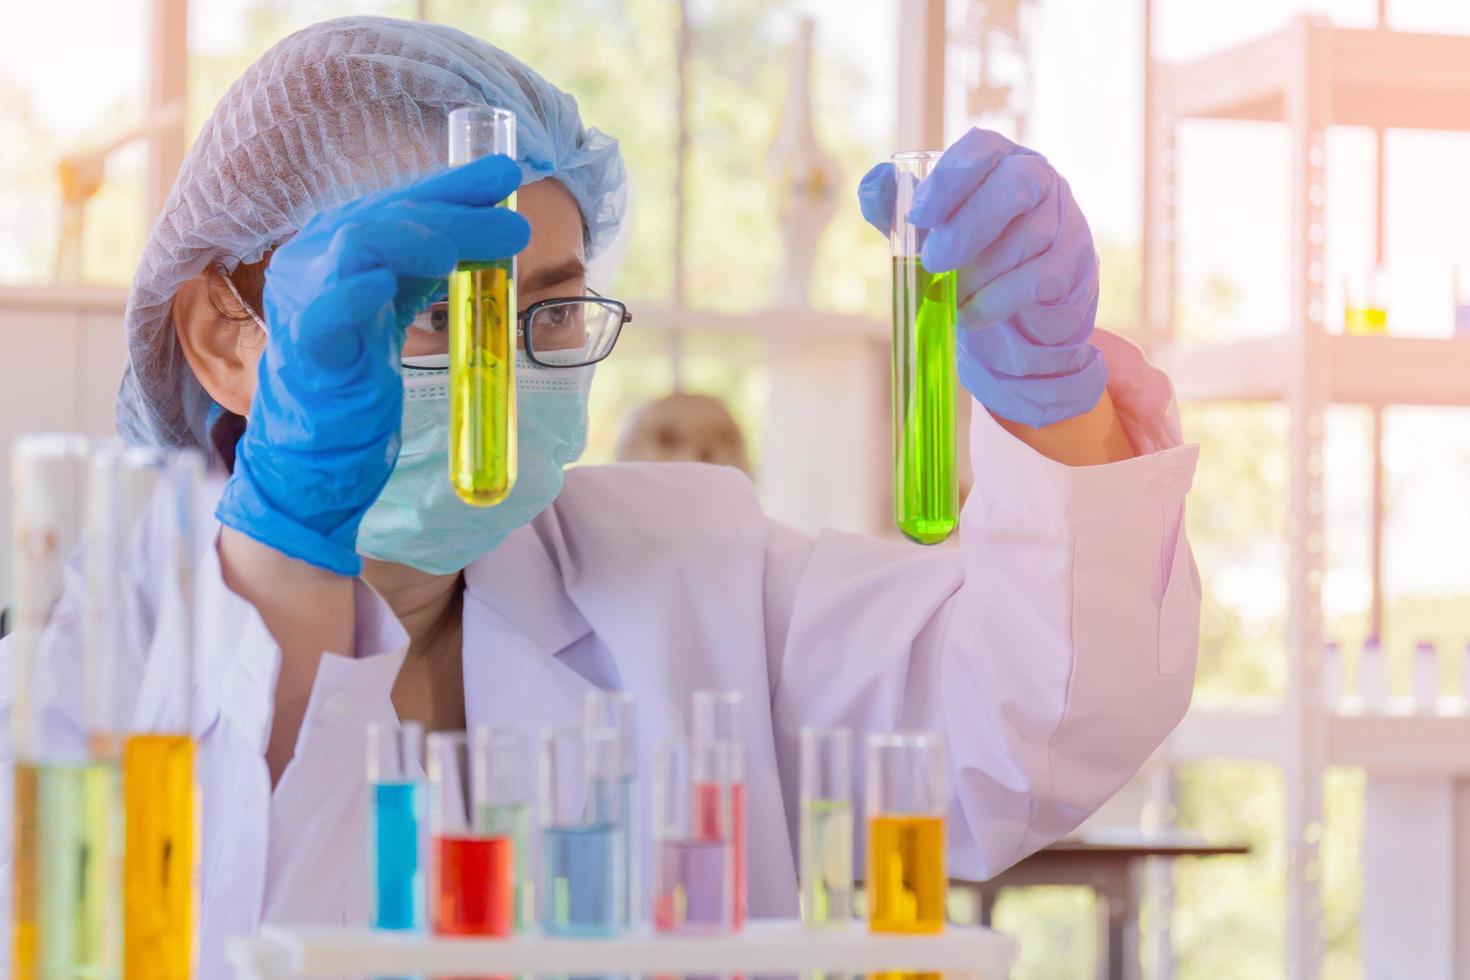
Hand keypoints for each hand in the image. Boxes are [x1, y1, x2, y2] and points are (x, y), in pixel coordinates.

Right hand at [216, 154, 529, 574]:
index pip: (401, 199)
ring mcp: (306, 298)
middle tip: (514, 227)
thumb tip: (502, 224)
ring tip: (457, 250)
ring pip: (360, 245)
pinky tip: (386, 287)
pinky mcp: (307, 346)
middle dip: (455, 212)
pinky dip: (357, 294)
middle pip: (389, 216)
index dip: (453, 183)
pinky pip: (328, 310)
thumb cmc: (360, 365)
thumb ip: (435, 259)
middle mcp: (318, 258)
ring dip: (416, 239)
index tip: (508, 171)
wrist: (318, 442)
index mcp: (340, 241)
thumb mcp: (403, 297)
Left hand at [858, 128, 1106, 426]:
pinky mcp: (1073, 265)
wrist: (1022, 308)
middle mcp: (1039, 180)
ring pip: (1023, 240)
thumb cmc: (970, 254)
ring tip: (950, 295)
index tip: (918, 215)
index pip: (981, 150)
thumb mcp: (928, 229)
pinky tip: (970, 313)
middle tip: (933, 261)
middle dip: (968, 226)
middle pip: (1015, 186)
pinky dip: (993, 302)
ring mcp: (1064, 220)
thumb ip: (894, 206)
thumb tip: (872, 186)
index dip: (949, 180)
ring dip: (976, 275)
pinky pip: (1033, 281)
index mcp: (999, 160)